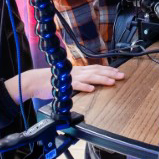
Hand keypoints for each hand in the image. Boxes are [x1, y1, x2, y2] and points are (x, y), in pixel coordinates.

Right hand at [6, 65, 124, 102]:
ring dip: (101, 79)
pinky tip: (91, 89)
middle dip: (110, 73)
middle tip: (122, 76)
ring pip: (89, 77)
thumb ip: (80, 81)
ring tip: (112, 82)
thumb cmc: (53, 81)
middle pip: (97, 71)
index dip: (109, 70)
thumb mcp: (70, 79)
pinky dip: (84, 86)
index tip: (119, 72)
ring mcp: (71, 77)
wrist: (36, 81)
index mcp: (79, 70)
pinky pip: (75, 85)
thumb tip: (92, 84)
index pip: (97, 69)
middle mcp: (77, 71)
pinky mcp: (64, 84)